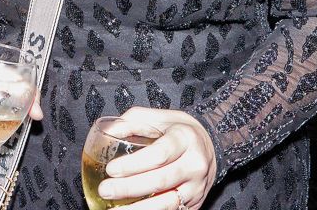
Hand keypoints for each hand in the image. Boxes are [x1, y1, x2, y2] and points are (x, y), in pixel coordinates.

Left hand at [97, 107, 215, 209]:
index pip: (159, 154)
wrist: (211, 145)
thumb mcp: (158, 117)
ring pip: (167, 203)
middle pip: (160, 181)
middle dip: (129, 188)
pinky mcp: (195, 203)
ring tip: (113, 209)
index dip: (133, 164)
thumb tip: (109, 132)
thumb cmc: (178, 130)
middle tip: (105, 190)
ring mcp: (196, 187)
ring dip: (138, 209)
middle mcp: (194, 164)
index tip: (111, 169)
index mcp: (185, 139)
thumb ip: (131, 121)